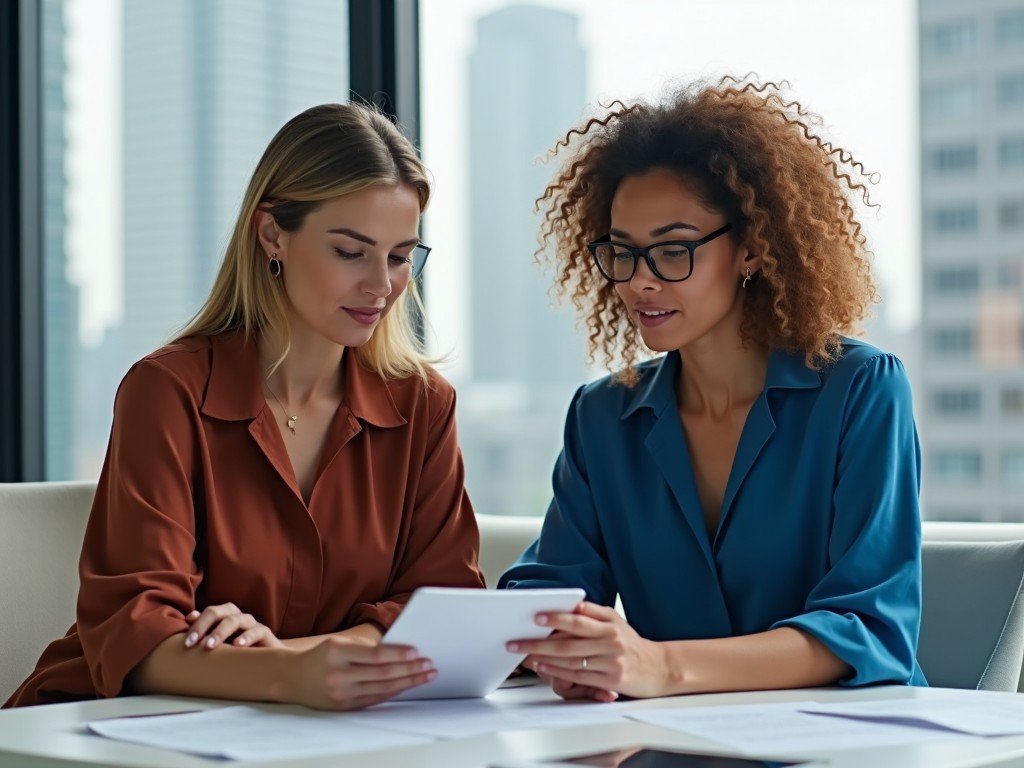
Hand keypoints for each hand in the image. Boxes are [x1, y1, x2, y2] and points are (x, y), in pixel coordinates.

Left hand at [184, 603, 283, 649]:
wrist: (268, 660)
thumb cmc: (238, 653)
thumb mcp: (220, 646)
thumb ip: (205, 638)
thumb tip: (182, 635)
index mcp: (225, 617)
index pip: (209, 613)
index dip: (196, 621)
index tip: (185, 636)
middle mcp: (237, 617)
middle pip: (219, 612)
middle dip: (203, 625)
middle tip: (190, 642)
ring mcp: (251, 623)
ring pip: (235, 620)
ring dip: (220, 631)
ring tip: (210, 645)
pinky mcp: (265, 633)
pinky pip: (256, 631)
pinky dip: (247, 636)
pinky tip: (237, 645)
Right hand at [284, 637, 436, 710]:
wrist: (292, 678)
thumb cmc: (322, 655)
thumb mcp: (338, 643)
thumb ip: (365, 648)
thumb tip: (401, 649)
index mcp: (336, 652)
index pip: (373, 655)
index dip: (397, 654)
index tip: (417, 652)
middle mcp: (338, 674)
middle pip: (381, 674)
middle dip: (409, 670)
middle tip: (430, 665)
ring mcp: (340, 693)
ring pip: (381, 689)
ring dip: (407, 682)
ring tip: (426, 675)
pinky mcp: (343, 707)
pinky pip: (374, 699)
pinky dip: (393, 691)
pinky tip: (407, 685)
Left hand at [507, 601, 668, 699]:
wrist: (659, 668)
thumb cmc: (630, 643)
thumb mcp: (615, 621)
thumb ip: (592, 613)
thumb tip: (570, 605)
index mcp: (609, 623)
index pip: (578, 618)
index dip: (556, 617)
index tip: (536, 616)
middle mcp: (610, 641)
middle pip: (568, 641)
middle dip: (538, 641)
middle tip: (517, 641)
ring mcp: (610, 662)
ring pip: (570, 660)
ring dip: (544, 658)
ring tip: (524, 655)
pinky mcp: (610, 681)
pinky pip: (578, 676)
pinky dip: (558, 672)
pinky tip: (544, 668)